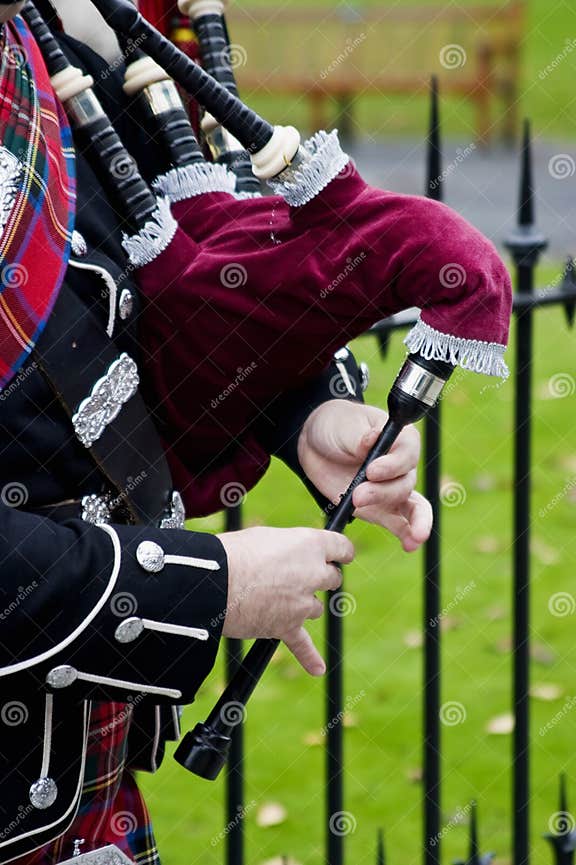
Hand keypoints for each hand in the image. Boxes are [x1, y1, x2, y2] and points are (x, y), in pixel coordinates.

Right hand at [218, 526, 353, 674]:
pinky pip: (303, 646)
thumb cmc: (235, 552)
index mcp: (311, 545)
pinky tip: (318, 668)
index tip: (339, 556)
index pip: (341, 547)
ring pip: (315, 607)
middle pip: (332, 578)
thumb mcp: (267, 536)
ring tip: (274, 597)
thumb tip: (290, 559)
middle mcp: (313, 574)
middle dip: (320, 577)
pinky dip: (309, 657)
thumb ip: (288, 548)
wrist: (213, 581)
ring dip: (302, 604)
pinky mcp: (287, 626)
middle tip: (298, 576)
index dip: (340, 552)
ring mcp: (302, 603)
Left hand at [297, 400, 432, 551]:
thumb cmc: (337, 426)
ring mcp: (393, 489)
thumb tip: (373, 439)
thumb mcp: (346, 425)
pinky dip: (408, 534)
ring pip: (412, 507)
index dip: (392, 465)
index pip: (408, 453)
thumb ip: (361, 436)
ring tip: (388, 525)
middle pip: (405, 484)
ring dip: (401, 518)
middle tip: (358, 495)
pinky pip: (402, 524)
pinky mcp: (381, 509)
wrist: (316, 444)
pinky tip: (410, 545)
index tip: (371, 470)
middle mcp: (402, 466)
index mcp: (401, 439)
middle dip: (382, 493)